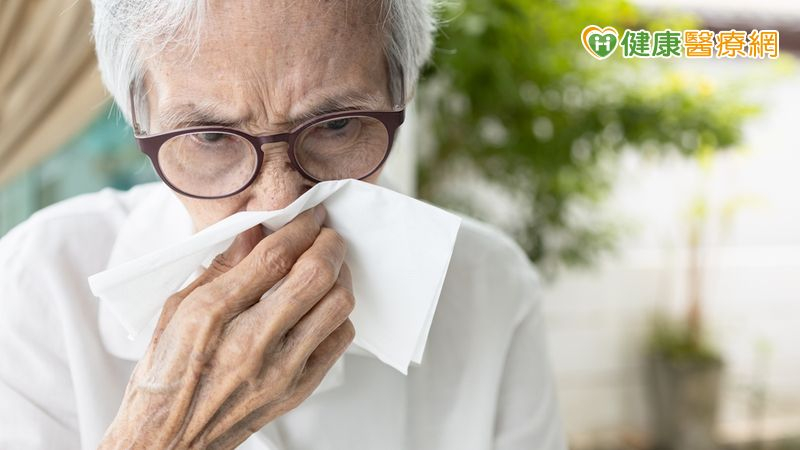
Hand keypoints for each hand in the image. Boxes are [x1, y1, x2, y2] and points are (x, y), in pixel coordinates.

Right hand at [98, 205, 354, 448]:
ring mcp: (280, 370)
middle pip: (315, 276)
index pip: (274, 257)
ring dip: (340, 276)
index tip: (311, 214)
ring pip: (336, 306)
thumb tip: (255, 230)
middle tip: (328, 234)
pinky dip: (338, 313)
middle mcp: (251, 343)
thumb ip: (220, 267)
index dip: (300, 227)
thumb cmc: (166, 375)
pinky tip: (323, 305)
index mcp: (212, 315)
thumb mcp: (175, 310)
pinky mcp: (297, 390)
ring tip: (329, 266)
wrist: (168, 440)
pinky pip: (339, 340)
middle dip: (330, 244)